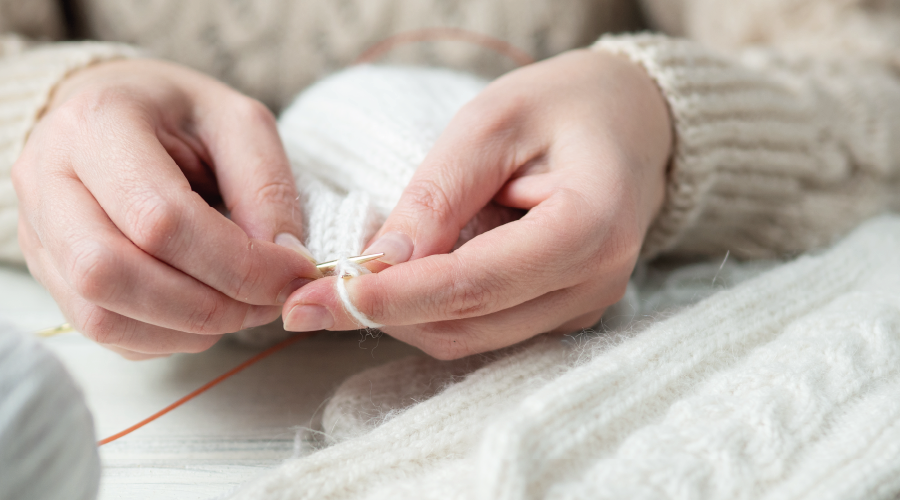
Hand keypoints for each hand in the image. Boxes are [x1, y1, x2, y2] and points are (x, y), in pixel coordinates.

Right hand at [13, 59, 319, 358]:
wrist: (117, 109)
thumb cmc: (182, 113)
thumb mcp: (240, 124)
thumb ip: (267, 188)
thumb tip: (284, 261)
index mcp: (97, 123)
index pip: (159, 218)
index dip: (237, 263)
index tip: (293, 274)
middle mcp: (48, 178)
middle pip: (112, 274)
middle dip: (208, 305)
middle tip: (267, 302)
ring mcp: (37, 230)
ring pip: (101, 314)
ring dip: (187, 329)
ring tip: (242, 309)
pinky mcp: (46, 270)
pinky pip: (102, 330)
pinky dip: (166, 338)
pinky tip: (206, 314)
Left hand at [280, 49, 671, 358]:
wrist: (629, 121)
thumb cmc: (563, 106)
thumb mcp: (492, 123)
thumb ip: (439, 194)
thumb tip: (381, 264)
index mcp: (590, 227)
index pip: (476, 284)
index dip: (392, 298)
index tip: (315, 301)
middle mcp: (595, 282)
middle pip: (470, 324)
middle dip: (382, 315)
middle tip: (304, 301)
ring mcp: (583, 305)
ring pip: (472, 338)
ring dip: (403, 318)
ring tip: (344, 285)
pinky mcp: (564, 312)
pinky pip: (487, 329)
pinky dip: (433, 312)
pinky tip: (402, 280)